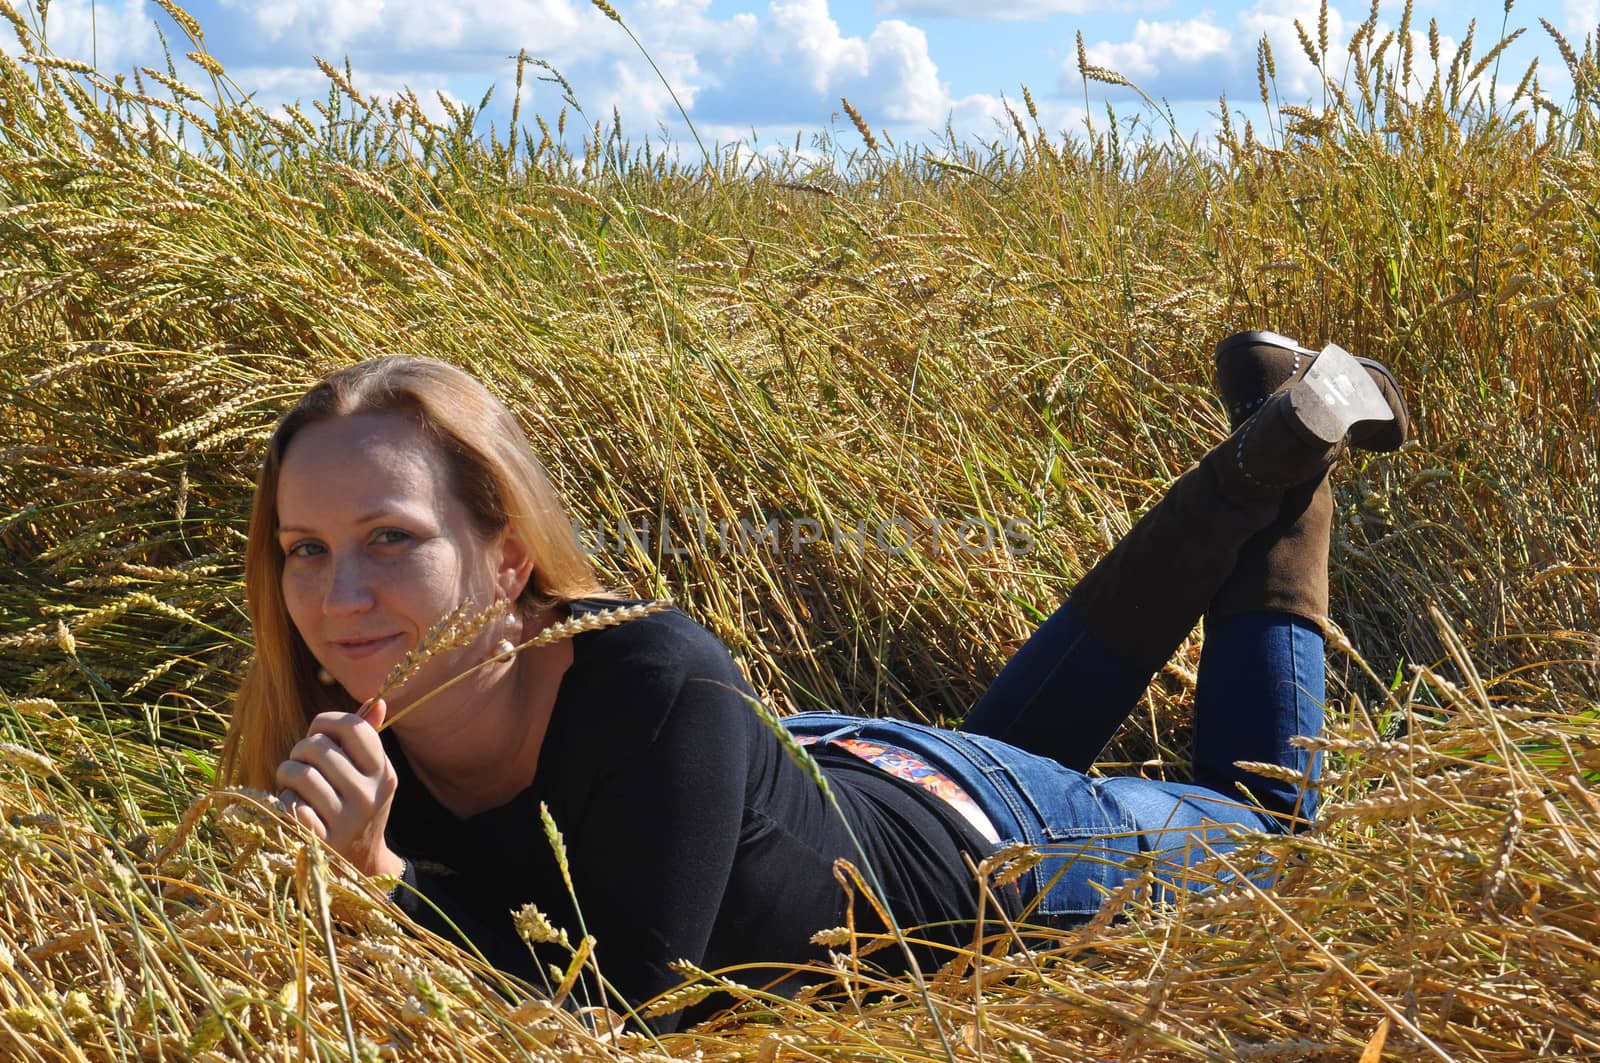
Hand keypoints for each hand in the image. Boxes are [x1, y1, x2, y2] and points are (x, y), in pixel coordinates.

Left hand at [276, 698, 403, 877]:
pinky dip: (285, 803)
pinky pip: (290, 805)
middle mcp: (369, 795)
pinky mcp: (321, 842)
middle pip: (318, 747)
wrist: (358, 868)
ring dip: (287, 775)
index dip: (326, 722)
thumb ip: (368, 739)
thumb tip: (378, 701)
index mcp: (383, 773)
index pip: (352, 726)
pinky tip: (294, 809)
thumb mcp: (370, 776)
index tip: (319, 735)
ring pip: (300, 774)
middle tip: (300, 763)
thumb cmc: (355, 808)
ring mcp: (346, 821)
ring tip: (293, 785)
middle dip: (300, 750)